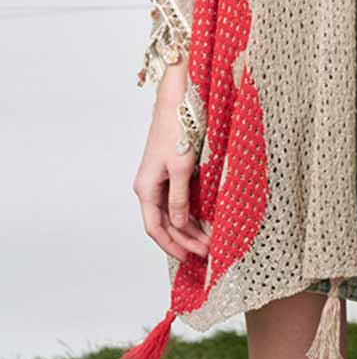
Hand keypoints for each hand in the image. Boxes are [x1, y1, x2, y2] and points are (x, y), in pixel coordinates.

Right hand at [133, 86, 210, 262]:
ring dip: (189, 228)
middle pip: (165, 223)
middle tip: (207, 253)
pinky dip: (190, 212)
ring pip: (172, 213)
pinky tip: (204, 221)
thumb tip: (178, 224)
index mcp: (146, 187)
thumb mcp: (181, 168)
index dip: (172, 245)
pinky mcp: (170, 171)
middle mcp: (149, 186)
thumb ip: (179, 198)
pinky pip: (178, 199)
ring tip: (209, 242)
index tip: (190, 258)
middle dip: (185, 240)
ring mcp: (159, 179)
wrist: (178, 100)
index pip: (155, 227)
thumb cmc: (178, 130)